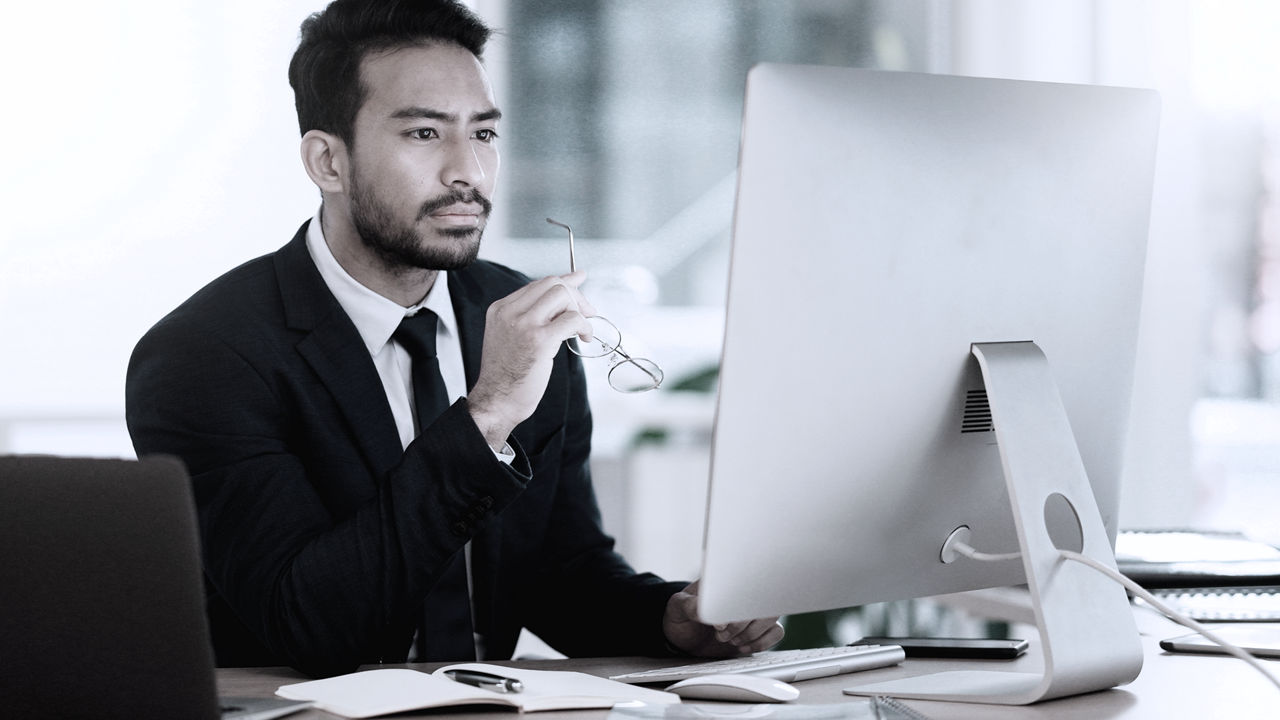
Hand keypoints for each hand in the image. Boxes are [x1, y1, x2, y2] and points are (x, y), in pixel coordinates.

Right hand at [468, 272, 594, 449]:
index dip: (563, 282)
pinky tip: (584, 338)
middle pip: (552, 283)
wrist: (496, 401)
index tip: (579, 281)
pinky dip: (584, 326)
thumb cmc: (506, 375)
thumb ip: (529, 317)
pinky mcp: (539, 340)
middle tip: (587, 313)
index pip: (538, 283)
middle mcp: (509, 312)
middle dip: (576, 295)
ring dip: (580, 310)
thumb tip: (561, 299)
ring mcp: (523, 324)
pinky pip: (572, 319)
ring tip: (582, 330)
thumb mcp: (509, 337)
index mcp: (501, 309)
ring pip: (562, 295)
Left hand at [662, 580, 783, 656]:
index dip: (737, 607)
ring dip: (752, 634)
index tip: (719, 624)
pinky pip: (776, 632)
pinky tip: (742, 647)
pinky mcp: (758, 629)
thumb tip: (714, 616)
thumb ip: (690, 606)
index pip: (747, 582)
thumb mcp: (678, 607)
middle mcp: (744, 592)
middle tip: (721, 634)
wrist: (684, 635)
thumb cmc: (681, 615)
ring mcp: (753, 611)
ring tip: (730, 640)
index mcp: (727, 580)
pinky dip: (761, 643)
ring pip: (772, 618)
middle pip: (764, 602)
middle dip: (742, 625)